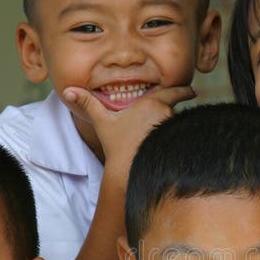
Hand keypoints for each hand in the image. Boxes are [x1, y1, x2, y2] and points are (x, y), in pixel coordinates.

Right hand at [61, 84, 194, 171]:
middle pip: (176, 112)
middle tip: (167, 126)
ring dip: (173, 132)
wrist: (126, 169)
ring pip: (178, 127)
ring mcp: (172, 130)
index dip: (185, 91)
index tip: (192, 91)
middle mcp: (165, 114)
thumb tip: (67, 90)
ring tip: (164, 142)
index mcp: (151, 103)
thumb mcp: (102, 121)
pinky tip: (171, 151)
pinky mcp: (177, 145)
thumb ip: (87, 104)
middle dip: (173, 117)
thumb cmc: (116, 145)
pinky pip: (182, 140)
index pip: (175, 92)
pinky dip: (178, 143)